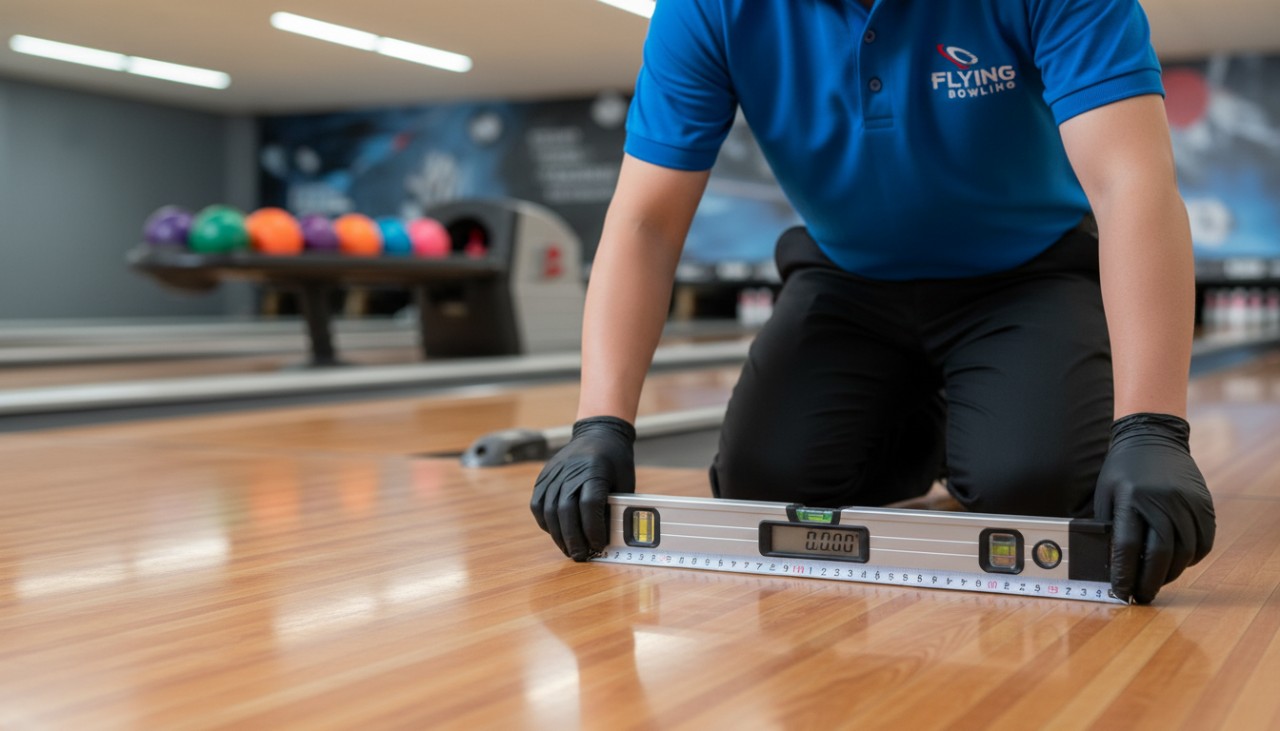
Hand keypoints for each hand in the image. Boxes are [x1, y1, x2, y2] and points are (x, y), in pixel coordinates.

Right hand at [530, 416, 635, 560]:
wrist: (599, 433)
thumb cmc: (616, 461)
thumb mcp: (625, 481)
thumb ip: (617, 506)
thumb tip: (611, 539)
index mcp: (595, 470)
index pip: (590, 504)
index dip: (593, 529)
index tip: (599, 545)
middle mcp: (571, 471)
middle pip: (566, 510)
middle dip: (573, 538)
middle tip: (580, 555)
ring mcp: (554, 473)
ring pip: (549, 510)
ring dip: (558, 535)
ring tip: (568, 549)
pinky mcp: (544, 476)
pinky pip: (538, 504)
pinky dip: (545, 522)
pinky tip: (555, 532)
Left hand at [1094, 413, 1215, 603]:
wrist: (1153, 438)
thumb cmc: (1122, 471)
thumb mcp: (1105, 495)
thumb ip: (1108, 528)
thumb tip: (1113, 566)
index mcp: (1130, 498)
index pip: (1128, 546)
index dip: (1125, 574)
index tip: (1122, 592)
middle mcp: (1161, 500)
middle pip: (1160, 554)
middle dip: (1150, 581)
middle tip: (1142, 596)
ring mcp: (1187, 502)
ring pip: (1185, 552)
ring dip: (1171, 573)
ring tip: (1158, 581)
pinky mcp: (1204, 504)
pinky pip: (1203, 542)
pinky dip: (1192, 558)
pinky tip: (1178, 562)